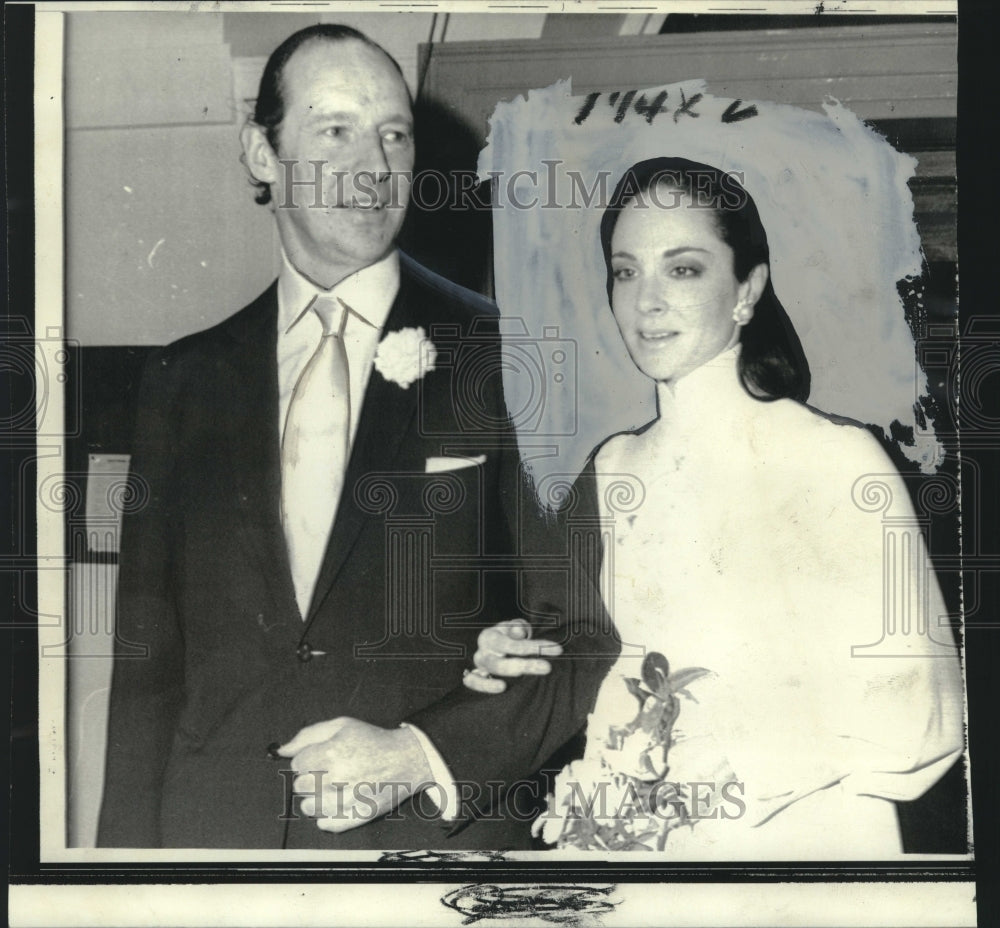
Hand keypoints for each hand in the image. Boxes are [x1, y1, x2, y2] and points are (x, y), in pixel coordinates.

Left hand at [278, 717, 433, 832]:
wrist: (407, 758)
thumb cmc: (372, 741)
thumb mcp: (342, 725)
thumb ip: (308, 735)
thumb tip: (280, 749)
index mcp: (333, 752)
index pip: (298, 763)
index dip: (307, 758)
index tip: (319, 757)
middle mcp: (339, 777)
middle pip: (300, 786)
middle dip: (309, 778)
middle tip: (327, 771)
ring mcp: (349, 800)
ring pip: (309, 807)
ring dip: (315, 797)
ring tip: (331, 786)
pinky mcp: (359, 816)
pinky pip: (328, 824)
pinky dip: (326, 817)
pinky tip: (334, 804)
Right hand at [463, 618, 563, 694]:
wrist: (494, 650)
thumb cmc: (509, 639)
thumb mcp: (514, 629)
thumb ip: (518, 628)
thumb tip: (519, 633)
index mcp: (490, 636)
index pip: (514, 642)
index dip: (535, 646)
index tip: (557, 650)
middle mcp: (483, 651)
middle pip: (504, 657)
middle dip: (526, 663)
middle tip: (547, 667)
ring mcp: (478, 666)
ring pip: (492, 668)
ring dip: (509, 671)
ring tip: (523, 675)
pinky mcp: (474, 679)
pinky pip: (473, 682)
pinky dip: (485, 685)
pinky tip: (502, 688)